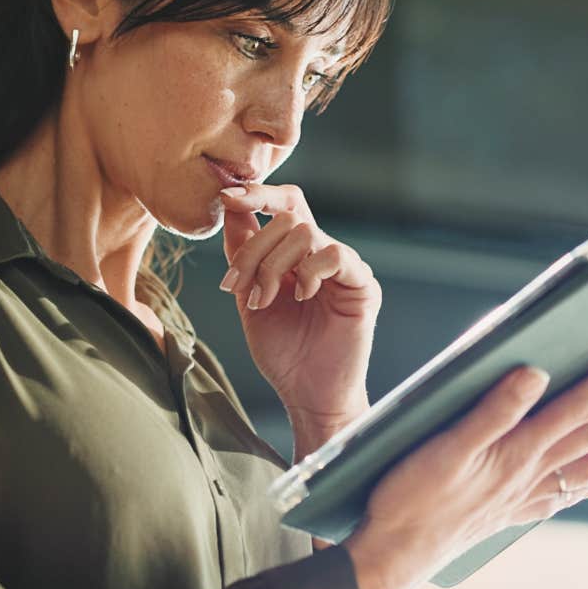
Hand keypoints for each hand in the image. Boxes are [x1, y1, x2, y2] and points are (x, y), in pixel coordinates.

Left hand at [217, 183, 379, 426]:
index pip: (283, 205)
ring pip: (306, 233)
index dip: (257, 194)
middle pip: (288, 216)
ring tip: (263, 300)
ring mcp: (345, 267)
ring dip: (274, 265)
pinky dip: (309, 272)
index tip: (225, 196)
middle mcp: (323, 253)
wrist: (306, 394)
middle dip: (254, 249)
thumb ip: (242, 253)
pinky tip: (299, 297)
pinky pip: (336, 255)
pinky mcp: (362, 285)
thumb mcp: (248, 295)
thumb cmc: (283, 351)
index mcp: (297, 253)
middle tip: (237, 285)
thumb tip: (228, 205)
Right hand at [342, 341, 587, 588]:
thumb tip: (537, 374)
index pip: (580, 406)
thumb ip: (493, 410)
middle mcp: (531, 474)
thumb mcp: (446, 446)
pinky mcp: (506, 513)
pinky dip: (583, 487)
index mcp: (519, 451)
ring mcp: (522, 496)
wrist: (394, 554)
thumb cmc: (412, 497)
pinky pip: (558, 496)